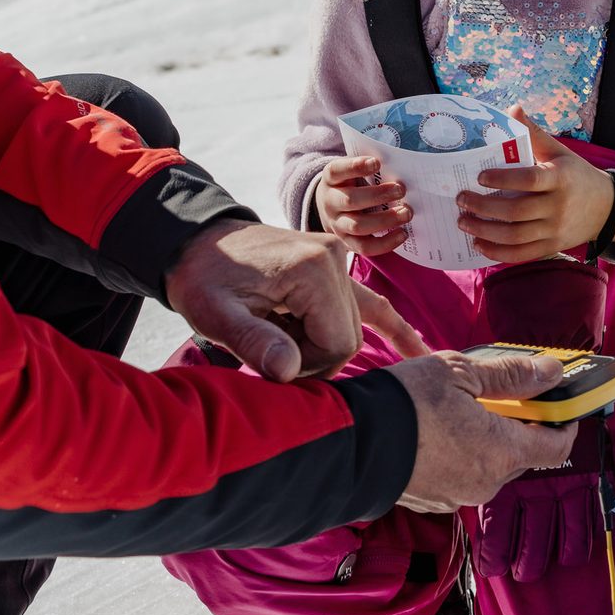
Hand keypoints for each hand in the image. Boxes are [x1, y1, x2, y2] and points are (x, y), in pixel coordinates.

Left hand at [164, 219, 429, 381]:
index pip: (338, 343)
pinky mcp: (335, 266)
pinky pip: (372, 303)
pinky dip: (393, 328)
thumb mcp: (216, 314)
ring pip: (352, 328)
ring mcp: (339, 260)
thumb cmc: (202, 278)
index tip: (270, 360)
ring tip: (278, 332)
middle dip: (313, 356)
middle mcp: (336, 258)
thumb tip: (290, 371)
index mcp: (314, 269)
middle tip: (269, 349)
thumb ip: (254, 342)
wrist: (195, 243)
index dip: (308, 366)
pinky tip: (419, 353)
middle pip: (348, 338)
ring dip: (318, 343)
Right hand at [315, 155, 411, 255]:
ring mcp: (337, 224)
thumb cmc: (351, 184)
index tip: (376, 163)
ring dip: (385, 220)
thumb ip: (370, 168)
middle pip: (350, 200)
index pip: (337, 170)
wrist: (332, 207)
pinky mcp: (347, 242)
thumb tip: (400, 168)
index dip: (355, 166)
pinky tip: (402, 233)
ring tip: (406, 213)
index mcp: (331, 179)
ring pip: (357, 226)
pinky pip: (364, 247)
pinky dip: (385, 243)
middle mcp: (330, 202)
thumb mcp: (353, 172)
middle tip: (401, 190)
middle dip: (378, 195)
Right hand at [388, 351, 577, 512]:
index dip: (564, 423)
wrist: (351, 444)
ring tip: (464, 407)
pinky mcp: (434, 500)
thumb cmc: (405, 404)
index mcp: (502, 452)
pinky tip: (441, 429)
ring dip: (489, 439)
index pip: (556, 447)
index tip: (560, 403)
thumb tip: (551, 372)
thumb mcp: (460, 372)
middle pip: (522, 454)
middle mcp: (487, 482)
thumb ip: (511, 375)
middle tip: (505, 393)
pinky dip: (463, 453)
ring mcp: (459, 496)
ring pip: (490, 464)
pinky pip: (463, 474)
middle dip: (520, 424)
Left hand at [457, 107, 614, 264]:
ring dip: (484, 231)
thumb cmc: (575, 174)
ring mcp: (555, 230)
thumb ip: (534, 133)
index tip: (479, 176)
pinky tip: (479, 244)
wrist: (607, 207)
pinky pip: (522, 254)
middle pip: (516, 212)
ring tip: (463, 221)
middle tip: (461, 199)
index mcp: (560, 178)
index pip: (529, 180)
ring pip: (515, 236)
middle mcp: (558, 206)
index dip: (503, 179)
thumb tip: (513, 109)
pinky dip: (498, 253)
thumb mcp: (559, 152)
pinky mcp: (552, 247)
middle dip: (483, 207)